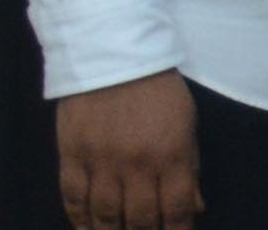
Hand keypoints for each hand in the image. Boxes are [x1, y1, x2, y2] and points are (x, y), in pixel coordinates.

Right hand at [52, 69, 201, 229]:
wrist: (113, 55)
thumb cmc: (159, 90)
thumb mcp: (187, 124)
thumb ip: (190, 168)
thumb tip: (196, 208)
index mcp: (173, 154)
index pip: (178, 208)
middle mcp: (137, 163)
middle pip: (140, 218)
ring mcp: (101, 160)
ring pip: (104, 213)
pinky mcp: (71, 153)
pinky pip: (73, 195)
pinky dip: (77, 217)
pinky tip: (83, 228)